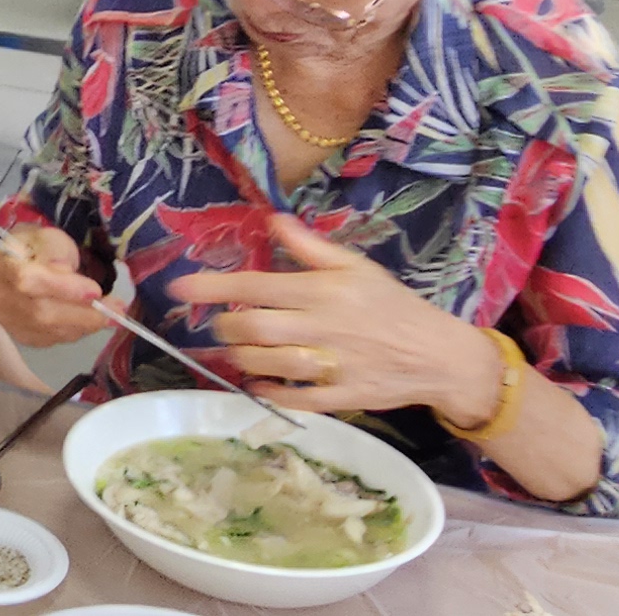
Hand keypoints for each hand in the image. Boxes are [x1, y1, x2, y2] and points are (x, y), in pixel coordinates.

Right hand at [0, 224, 114, 345]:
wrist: (16, 264)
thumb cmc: (35, 246)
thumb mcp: (47, 236)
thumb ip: (57, 252)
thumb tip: (72, 278)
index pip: (27, 280)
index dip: (62, 288)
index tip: (95, 291)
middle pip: (40, 313)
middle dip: (83, 313)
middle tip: (117, 310)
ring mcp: (6, 319)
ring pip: (49, 331)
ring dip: (85, 324)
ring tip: (110, 315)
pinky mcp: (20, 335)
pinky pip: (52, 340)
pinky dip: (76, 331)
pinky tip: (89, 320)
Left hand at [170, 215, 505, 420]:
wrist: (439, 354)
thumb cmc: (393, 305)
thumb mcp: (357, 266)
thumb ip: (310, 247)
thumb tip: (272, 219)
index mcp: (324, 290)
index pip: (256, 286)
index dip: (212, 287)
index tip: (180, 288)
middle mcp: (323, 327)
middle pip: (253, 328)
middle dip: (224, 325)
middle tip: (220, 323)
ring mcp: (331, 365)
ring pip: (266, 364)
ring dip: (240, 357)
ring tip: (236, 348)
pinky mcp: (340, 398)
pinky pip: (292, 399)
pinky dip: (267, 391)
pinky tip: (257, 382)